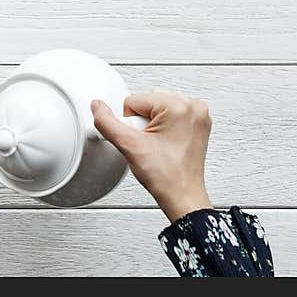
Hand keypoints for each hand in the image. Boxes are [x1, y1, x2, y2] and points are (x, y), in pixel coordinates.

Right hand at [91, 91, 212, 221]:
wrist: (183, 196)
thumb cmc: (167, 177)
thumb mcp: (130, 146)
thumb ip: (107, 123)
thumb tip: (97, 107)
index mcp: (179, 106)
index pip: (135, 100)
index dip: (131, 124)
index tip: (142, 141)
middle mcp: (193, 106)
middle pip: (148, 102)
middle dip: (143, 123)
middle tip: (151, 145)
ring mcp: (198, 114)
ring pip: (158, 107)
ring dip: (153, 124)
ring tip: (159, 145)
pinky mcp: (198, 122)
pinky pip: (171, 114)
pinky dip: (165, 126)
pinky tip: (166, 144)